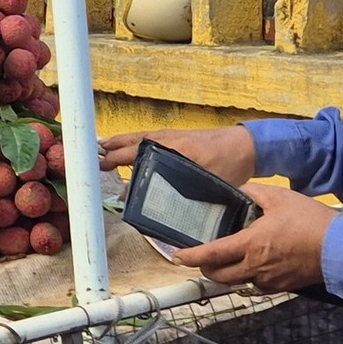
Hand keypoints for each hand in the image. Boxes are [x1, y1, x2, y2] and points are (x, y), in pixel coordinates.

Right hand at [97, 126, 257, 180]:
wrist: (247, 146)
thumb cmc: (229, 165)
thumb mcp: (205, 183)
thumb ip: (181, 193)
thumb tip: (162, 207)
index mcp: (172, 148)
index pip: (138, 151)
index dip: (118, 158)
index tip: (102, 166)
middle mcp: (169, 139)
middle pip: (134, 142)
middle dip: (113, 148)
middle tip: (95, 156)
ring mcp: (173, 136)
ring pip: (140, 138)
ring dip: (122, 142)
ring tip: (104, 147)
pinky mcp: (179, 138)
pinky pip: (150, 137)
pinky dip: (136, 141)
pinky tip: (133, 147)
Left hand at [171, 183, 338, 292]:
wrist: (341, 249)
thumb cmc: (311, 221)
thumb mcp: (279, 197)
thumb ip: (253, 192)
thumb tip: (238, 190)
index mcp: (251, 245)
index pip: (212, 255)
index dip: (191, 256)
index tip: (177, 256)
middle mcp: (256, 267)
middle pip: (219, 276)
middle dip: (205, 268)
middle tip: (201, 258)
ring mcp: (269, 280)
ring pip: (238, 282)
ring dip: (227, 274)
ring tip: (226, 260)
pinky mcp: (282, 287)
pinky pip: (256, 286)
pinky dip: (248, 277)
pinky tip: (253, 264)